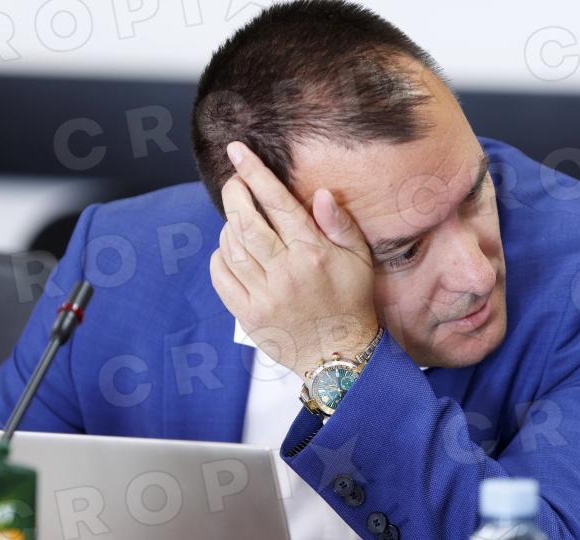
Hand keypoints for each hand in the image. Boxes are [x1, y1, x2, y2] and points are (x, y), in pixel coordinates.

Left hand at [210, 141, 379, 379]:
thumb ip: (341, 224)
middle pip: (246, 221)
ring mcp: (264, 295)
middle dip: (234, 194)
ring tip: (238, 219)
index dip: (255, 173)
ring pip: (232, 247)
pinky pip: (222, 276)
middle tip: (234, 182)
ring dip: (229, 225)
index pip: (278, 204)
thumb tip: (321, 193)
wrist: (339, 354)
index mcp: (313, 253)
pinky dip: (220, 256)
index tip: (237, 151)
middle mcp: (286, 272)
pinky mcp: (249, 315)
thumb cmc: (351, 301)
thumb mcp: (358, 259)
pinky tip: (232, 250)